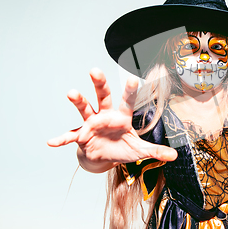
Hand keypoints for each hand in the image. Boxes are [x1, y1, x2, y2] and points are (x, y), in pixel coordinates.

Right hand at [47, 68, 176, 171]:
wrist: (104, 158)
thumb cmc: (122, 149)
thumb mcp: (140, 151)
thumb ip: (156, 151)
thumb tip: (175, 155)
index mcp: (122, 117)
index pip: (128, 101)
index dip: (130, 91)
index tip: (134, 78)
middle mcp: (106, 115)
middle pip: (103, 96)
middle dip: (100, 83)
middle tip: (94, 69)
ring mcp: (91, 124)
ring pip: (85, 108)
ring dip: (79, 100)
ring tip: (72, 92)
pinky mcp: (81, 136)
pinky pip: (70, 136)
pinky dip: (62, 139)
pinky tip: (52, 142)